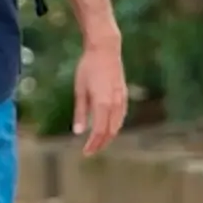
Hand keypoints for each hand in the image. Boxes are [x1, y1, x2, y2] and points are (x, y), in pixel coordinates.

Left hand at [74, 38, 127, 155]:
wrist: (105, 50)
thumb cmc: (88, 68)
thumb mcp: (79, 90)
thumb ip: (80, 112)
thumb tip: (78, 132)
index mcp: (102, 103)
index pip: (99, 131)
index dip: (93, 144)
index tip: (86, 152)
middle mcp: (115, 103)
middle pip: (110, 131)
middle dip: (100, 144)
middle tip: (90, 152)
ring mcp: (122, 99)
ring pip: (117, 125)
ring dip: (108, 136)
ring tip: (97, 143)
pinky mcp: (124, 95)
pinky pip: (121, 116)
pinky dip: (115, 126)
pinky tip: (108, 129)